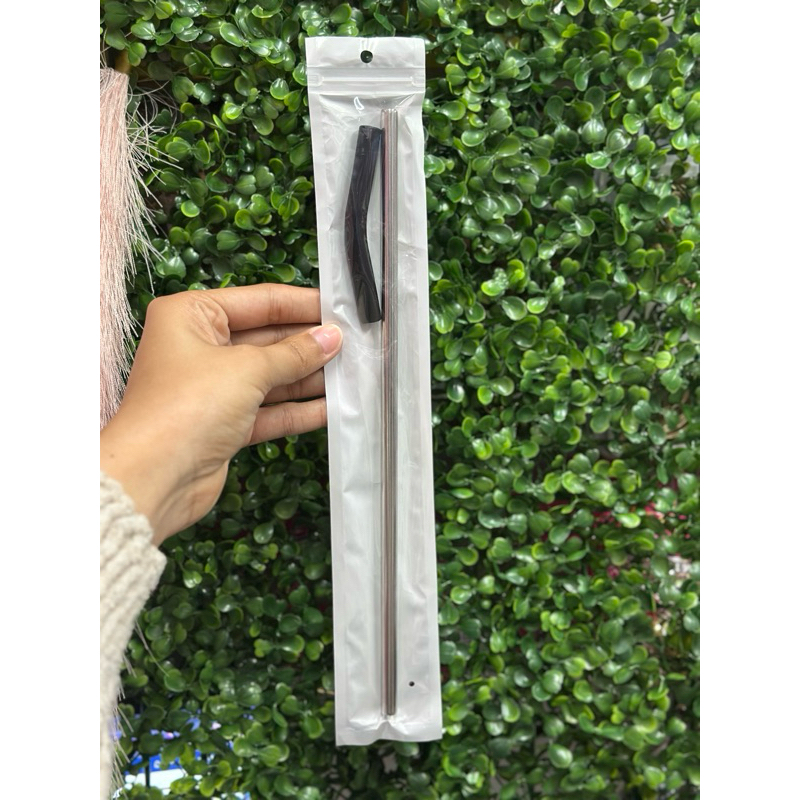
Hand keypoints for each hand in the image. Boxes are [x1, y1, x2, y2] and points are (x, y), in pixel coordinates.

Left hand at [100, 284, 341, 545]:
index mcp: (191, 316)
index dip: (301, 305)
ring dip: (309, 377)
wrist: (155, 478)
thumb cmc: (184, 409)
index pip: (258, 301)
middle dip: (309, 344)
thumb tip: (330, 338)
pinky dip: (297, 408)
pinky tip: (331, 407)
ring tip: (351, 373)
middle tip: (352, 344)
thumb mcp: (247, 369)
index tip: (338, 308)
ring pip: (271, 376)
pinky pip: (268, 409)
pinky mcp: (224, 424)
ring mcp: (212, 388)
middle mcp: (199, 348)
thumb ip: (294, 353)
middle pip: (267, 339)